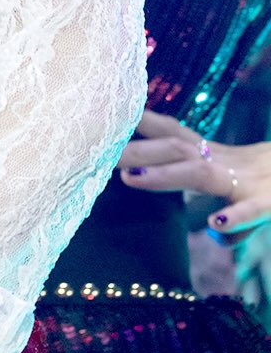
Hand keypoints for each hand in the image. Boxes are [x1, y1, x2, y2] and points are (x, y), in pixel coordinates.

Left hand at [118, 111, 270, 234]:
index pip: (173, 134)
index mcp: (216, 156)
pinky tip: (216, 223)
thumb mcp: (251, 190)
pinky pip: (250, 210)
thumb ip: (231, 215)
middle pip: (174, 149)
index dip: (141, 124)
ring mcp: (244, 182)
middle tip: (99, 153)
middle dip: (136, 151)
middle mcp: (225, 163)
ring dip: (164, 175)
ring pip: (199, 174)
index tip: (107, 118)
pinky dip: (234, 216)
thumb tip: (219, 234)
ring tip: (131, 178)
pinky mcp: (268, 203)